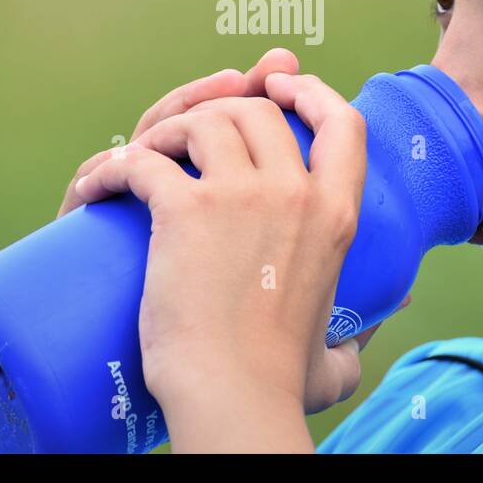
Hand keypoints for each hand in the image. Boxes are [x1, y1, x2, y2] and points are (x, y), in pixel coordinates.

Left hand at [70, 72, 368, 419]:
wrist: (231, 397)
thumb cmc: (279, 386)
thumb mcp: (338, 356)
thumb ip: (360, 337)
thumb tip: (383, 321)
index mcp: (336, 216)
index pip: (342, 122)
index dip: (310, 91)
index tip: (279, 85)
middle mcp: (296, 193)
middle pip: (259, 110)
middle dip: (220, 108)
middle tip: (187, 134)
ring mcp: (240, 196)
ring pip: (203, 121)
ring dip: (167, 132)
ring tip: (147, 157)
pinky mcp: (184, 208)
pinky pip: (141, 159)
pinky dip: (113, 168)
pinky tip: (99, 190)